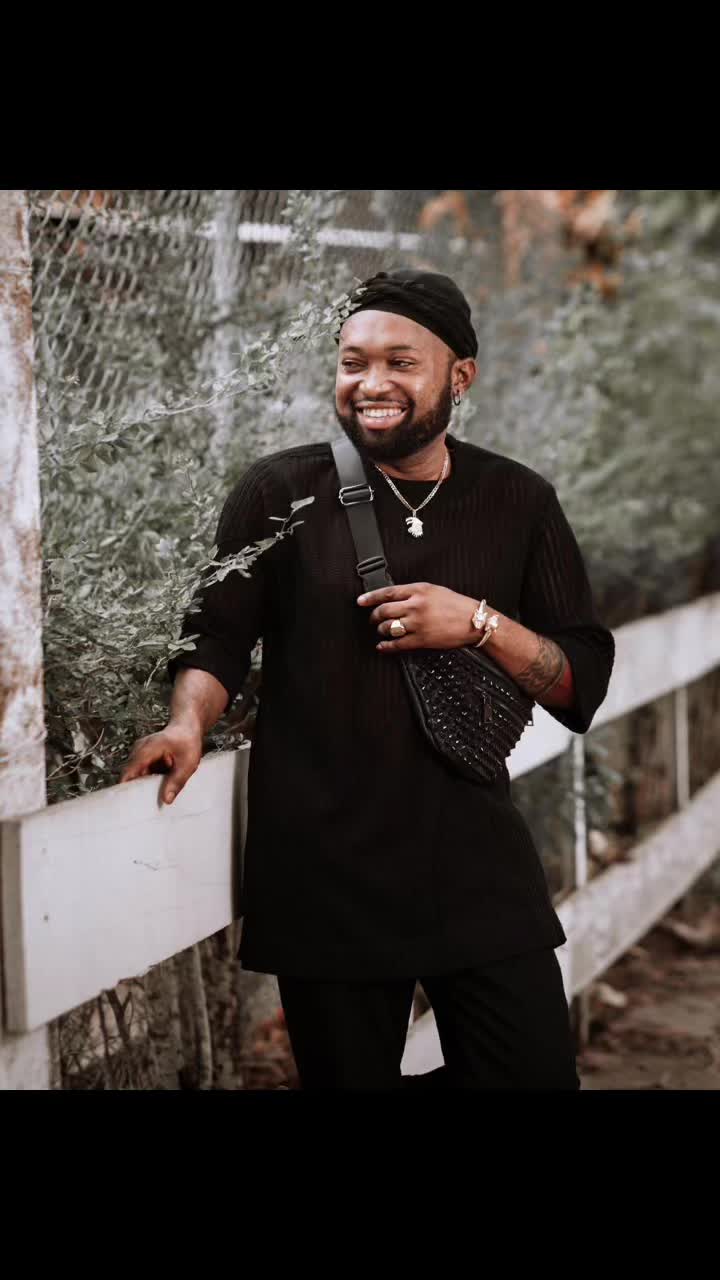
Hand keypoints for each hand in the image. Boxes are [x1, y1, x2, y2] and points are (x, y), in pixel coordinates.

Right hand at [119, 725, 201, 804]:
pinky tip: (158, 786)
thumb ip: (176, 782)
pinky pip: (140, 772)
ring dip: (143, 785)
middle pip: (130, 775)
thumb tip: (166, 800)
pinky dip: (147, 780)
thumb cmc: (188, 742)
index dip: (127, 788)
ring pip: (135, 774)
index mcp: (148, 749)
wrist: (187, 727)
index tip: (129, 804)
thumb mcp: (187, 764)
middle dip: (136, 790)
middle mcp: (139, 749)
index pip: (130, 771)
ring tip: (154, 796)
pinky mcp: (141, 756)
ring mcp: (138, 752)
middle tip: (145, 807)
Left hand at [357, 582, 478, 650]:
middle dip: (373, 616)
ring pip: (388, 627)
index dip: (370, 597)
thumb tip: (395, 598)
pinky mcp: (422, 639)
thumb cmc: (457, 605)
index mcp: (419, 590)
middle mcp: (416, 606)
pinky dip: (386, 646)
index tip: (361, 601)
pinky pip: (397, 644)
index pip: (387, 592)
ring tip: (381, 631)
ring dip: (380, 630)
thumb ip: (415, 593)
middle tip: (372, 619)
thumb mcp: (435, 590)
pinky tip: (383, 646)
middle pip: (384, 611)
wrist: (474, 621)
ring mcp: (418, 623)